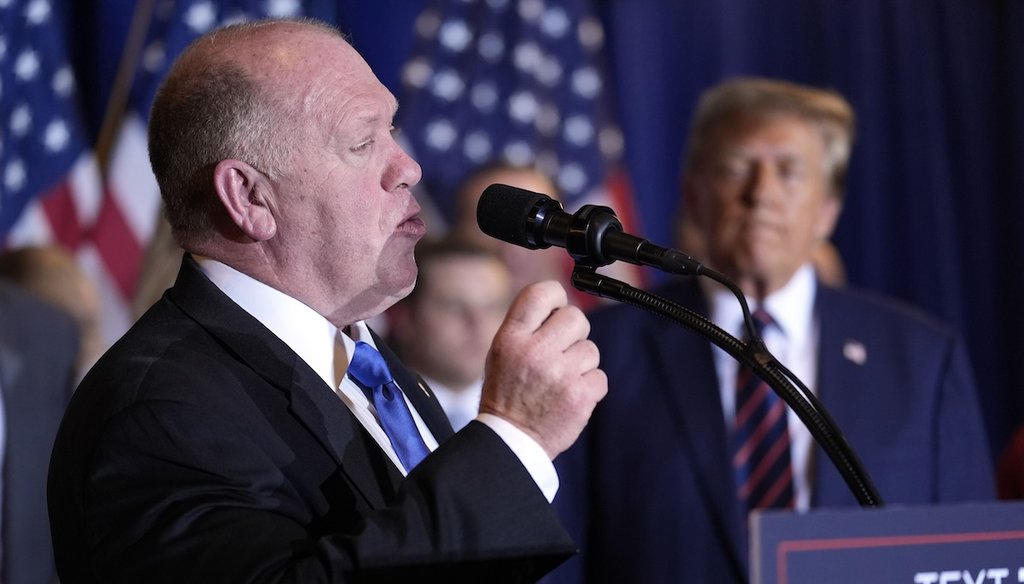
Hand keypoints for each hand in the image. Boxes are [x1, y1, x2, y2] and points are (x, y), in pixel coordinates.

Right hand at [478, 281, 606, 458]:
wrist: (510, 441)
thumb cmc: (506, 394)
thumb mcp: (501, 353)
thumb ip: (527, 327)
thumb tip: (560, 305)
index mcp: (511, 338)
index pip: (541, 293)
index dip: (556, 297)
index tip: (556, 309)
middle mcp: (535, 352)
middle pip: (575, 317)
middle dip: (573, 333)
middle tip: (560, 351)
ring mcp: (559, 374)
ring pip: (590, 349)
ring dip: (580, 364)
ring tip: (560, 381)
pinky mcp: (579, 396)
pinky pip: (599, 377)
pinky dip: (589, 387)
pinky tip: (570, 396)